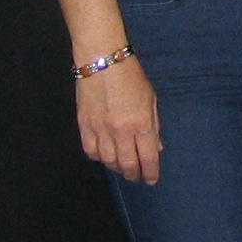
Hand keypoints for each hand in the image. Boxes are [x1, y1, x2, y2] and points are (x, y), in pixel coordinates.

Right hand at [77, 57, 161, 183]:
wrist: (102, 61)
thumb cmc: (131, 77)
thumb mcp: (151, 99)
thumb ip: (153, 125)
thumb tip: (156, 148)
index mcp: (142, 122)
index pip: (148, 157)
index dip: (151, 172)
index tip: (151, 180)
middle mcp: (121, 131)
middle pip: (128, 164)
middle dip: (134, 174)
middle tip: (137, 177)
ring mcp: (101, 130)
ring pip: (109, 161)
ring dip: (117, 168)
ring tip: (123, 168)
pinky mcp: (84, 126)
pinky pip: (91, 151)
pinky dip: (99, 158)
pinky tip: (105, 156)